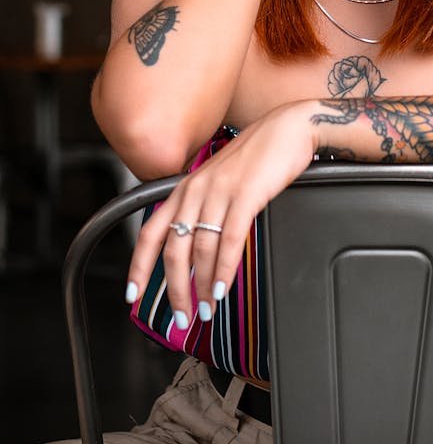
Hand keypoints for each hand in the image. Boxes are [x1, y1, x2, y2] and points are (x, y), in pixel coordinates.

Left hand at [125, 100, 318, 325]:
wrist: (288, 128)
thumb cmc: (259, 155)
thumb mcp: (221, 178)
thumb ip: (205, 205)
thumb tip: (197, 245)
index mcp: (186, 187)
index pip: (150, 232)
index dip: (139, 266)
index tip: (133, 295)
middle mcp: (196, 189)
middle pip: (174, 249)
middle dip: (176, 289)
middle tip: (182, 316)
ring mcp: (220, 191)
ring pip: (200, 249)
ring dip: (202, 285)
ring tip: (207, 308)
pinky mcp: (246, 194)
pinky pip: (229, 239)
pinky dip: (224, 268)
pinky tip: (223, 287)